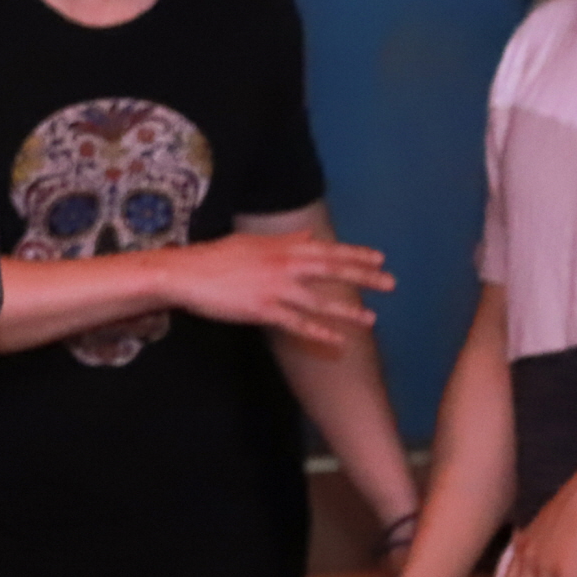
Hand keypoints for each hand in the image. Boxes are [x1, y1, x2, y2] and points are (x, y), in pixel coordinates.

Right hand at [159, 231, 391, 345]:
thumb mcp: (251, 242)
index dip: (354, 254)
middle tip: (391, 283)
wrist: (185, 274)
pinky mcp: (262, 310)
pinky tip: (337, 341)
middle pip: (331, 270)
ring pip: (319, 301)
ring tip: (372, 319)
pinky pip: (296, 323)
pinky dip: (318, 332)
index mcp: (281, 248)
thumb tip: (308, 234)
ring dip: (347, 311)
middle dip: (363, 276)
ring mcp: (274, 289)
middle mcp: (283, 266)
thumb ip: (284, 240)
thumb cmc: (215, 257)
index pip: (326, 249)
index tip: (379, 258)